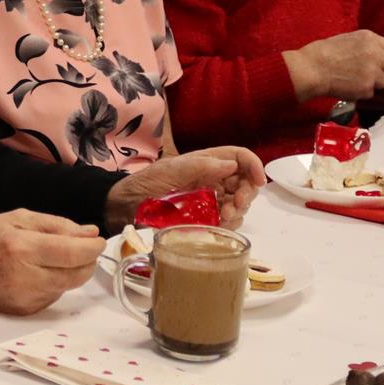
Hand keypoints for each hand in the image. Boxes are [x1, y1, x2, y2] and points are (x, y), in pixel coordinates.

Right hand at [0, 210, 101, 314]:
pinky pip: (55, 296)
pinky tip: (38, 273)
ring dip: (71, 272)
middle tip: (82, 248)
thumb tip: (90, 233)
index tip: (97, 241)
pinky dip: (55, 283)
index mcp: (23, 248)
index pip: (74, 253)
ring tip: (52, 258)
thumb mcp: (19, 218)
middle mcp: (27, 278)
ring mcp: (26, 298)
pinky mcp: (26, 311)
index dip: (93, 247)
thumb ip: (58, 225)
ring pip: (69, 286)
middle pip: (78, 275)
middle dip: (87, 260)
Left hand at [106, 146, 266, 228]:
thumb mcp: (171, 171)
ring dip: (238, 211)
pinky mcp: (205, 219)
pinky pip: (226, 222)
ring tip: (224, 218)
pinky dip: (228, 225)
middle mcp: (213, 179)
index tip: (259, 182)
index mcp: (207, 162)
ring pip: (239, 204)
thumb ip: (200, 166)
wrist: (125, 207)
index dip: (254, 166)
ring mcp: (210, 200)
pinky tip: (218, 226)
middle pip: (245, 183)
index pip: (240, 157)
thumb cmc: (145, 183)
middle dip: (246, 194)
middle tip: (234, 206)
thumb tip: (231, 164)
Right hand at [282, 30, 383, 101]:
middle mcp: (376, 54)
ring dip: (374, 84)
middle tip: (378, 77)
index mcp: (370, 38)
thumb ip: (367, 46)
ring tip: (357, 81)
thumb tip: (379, 56)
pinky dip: (362, 92)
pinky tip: (348, 86)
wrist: (310, 69)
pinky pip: (371, 93)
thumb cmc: (322, 53)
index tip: (382, 64)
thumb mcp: (348, 39)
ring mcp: (372, 72)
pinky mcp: (366, 88)